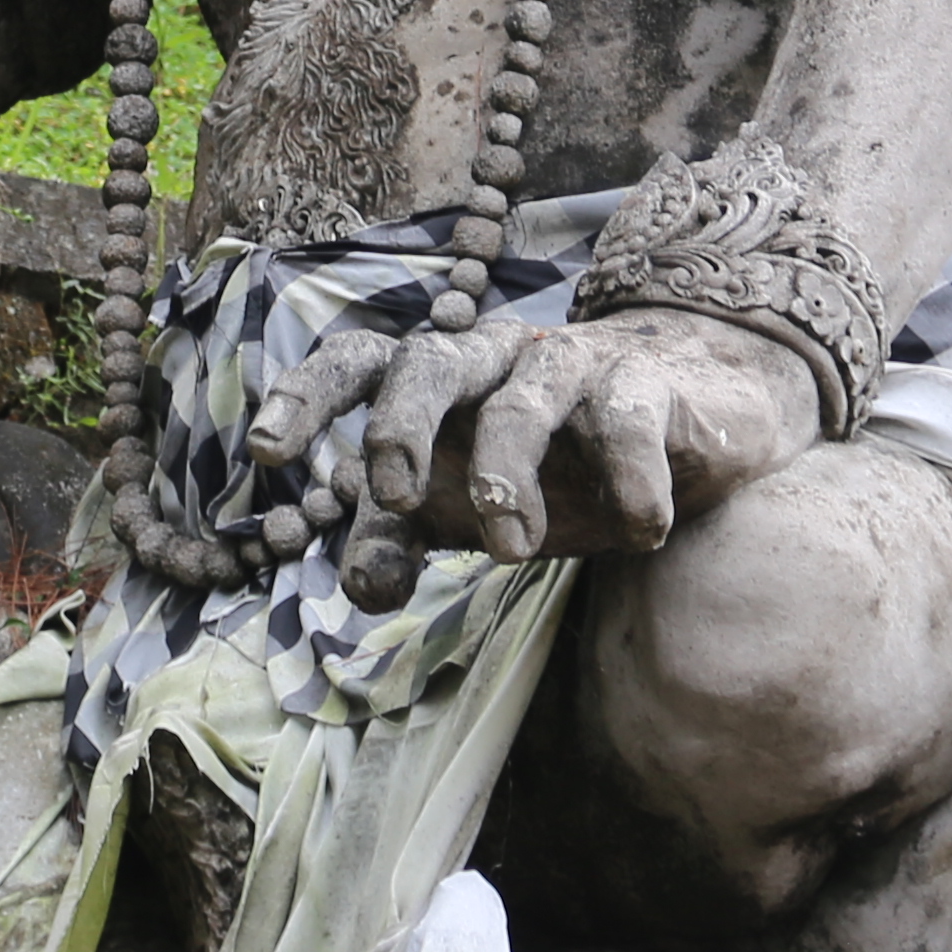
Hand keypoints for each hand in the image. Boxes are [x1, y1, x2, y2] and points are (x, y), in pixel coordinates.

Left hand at [245, 308, 822, 605]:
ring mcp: (567, 364)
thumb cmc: (550, 460)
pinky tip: (640, 529)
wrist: (686, 413)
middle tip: (396, 496)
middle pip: (427, 361)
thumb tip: (360, 592)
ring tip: (512, 552)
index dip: (305, 397)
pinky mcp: (642, 383)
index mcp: (435, 382)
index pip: (355, 364)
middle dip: (400, 426)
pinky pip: (625, 419)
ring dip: (507, 476)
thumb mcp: (462, 504)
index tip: (266, 451)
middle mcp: (490, 358)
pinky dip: (629, 477)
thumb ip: (401, 538)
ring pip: (521, 399)